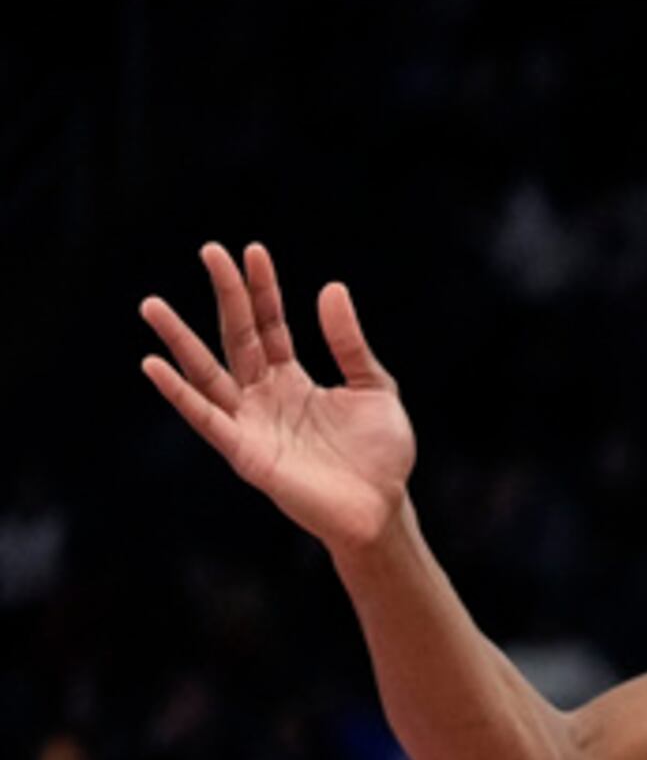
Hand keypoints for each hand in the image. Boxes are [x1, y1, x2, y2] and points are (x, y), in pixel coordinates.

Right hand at [141, 245, 415, 554]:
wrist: (382, 509)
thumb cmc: (379, 455)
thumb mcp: (373, 388)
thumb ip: (349, 343)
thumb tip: (332, 287)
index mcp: (292, 378)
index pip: (269, 323)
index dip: (262, 289)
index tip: (252, 251)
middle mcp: (264, 395)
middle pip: (237, 337)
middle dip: (225, 295)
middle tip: (209, 250)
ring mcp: (250, 422)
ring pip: (207, 373)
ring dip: (179, 340)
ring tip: (152, 305)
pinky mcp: (245, 452)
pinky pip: (206, 419)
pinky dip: (179, 394)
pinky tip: (155, 365)